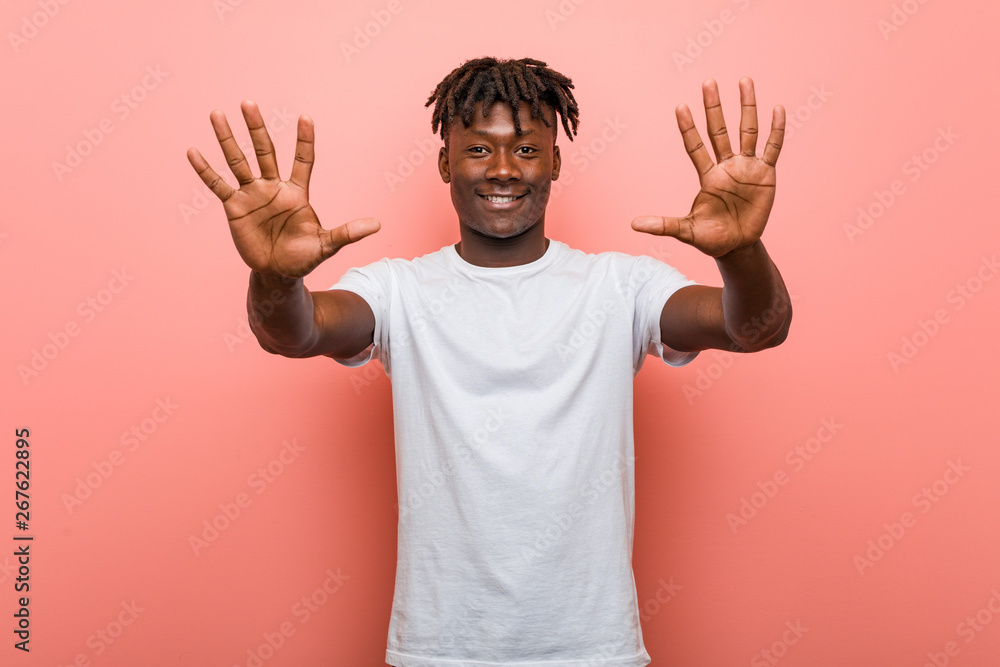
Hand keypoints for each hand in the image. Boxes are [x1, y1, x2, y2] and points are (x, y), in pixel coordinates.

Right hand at [186, 100, 379, 278]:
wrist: (278, 274)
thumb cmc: (303, 257)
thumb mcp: (326, 245)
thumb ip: (347, 233)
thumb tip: (377, 225)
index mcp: (297, 193)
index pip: (302, 160)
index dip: (304, 140)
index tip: (305, 117)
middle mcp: (273, 188)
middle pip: (265, 151)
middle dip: (256, 127)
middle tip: (248, 103)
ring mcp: (252, 195)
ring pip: (238, 161)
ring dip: (227, 139)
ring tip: (216, 114)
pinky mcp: (234, 207)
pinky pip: (218, 185)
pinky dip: (206, 170)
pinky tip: (193, 152)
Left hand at [632, 78, 783, 257]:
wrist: (738, 247)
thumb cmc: (711, 238)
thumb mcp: (687, 231)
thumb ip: (664, 225)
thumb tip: (633, 224)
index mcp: (707, 177)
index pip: (695, 146)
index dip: (689, 128)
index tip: (680, 106)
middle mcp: (726, 166)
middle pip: (720, 131)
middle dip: (714, 107)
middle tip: (708, 82)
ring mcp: (747, 168)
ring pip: (747, 131)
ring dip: (746, 107)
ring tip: (744, 81)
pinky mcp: (766, 174)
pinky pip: (772, 148)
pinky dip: (776, 130)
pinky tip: (777, 109)